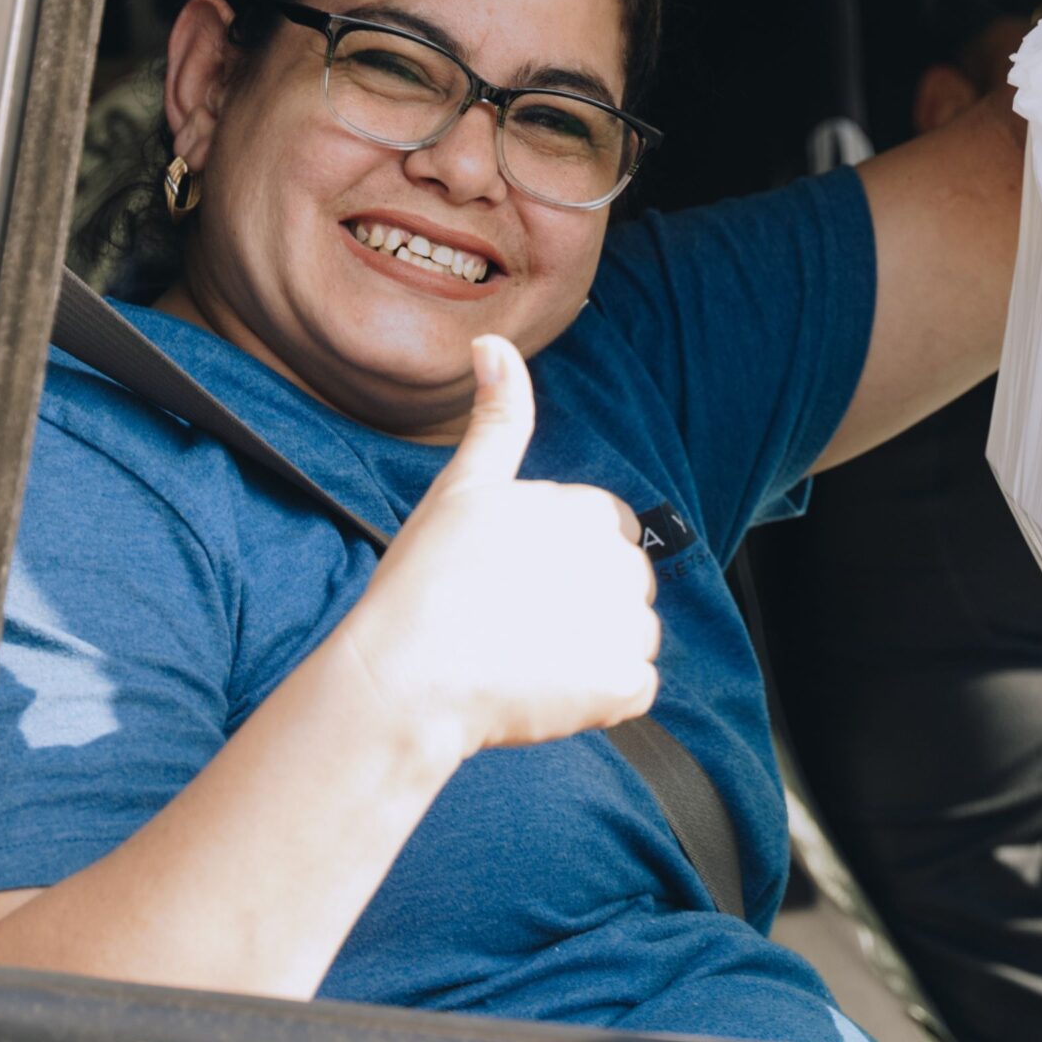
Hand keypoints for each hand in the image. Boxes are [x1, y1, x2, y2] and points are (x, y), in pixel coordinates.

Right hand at [336, 335, 659, 758]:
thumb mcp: (462, 487)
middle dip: (584, 602)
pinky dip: (600, 699)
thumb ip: (498, 418)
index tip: (512, 580)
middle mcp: (619, 561)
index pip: (605, 531)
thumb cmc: (426, 581)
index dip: (560, 558)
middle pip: (625, 583)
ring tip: (525, 658)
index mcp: (585, 510)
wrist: (409, 675)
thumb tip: (494, 342)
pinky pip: (632, 690)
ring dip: (593, 650)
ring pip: (632, 635)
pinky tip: (545, 691)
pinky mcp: (625, 683)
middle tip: (513, 623)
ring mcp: (625, 624)